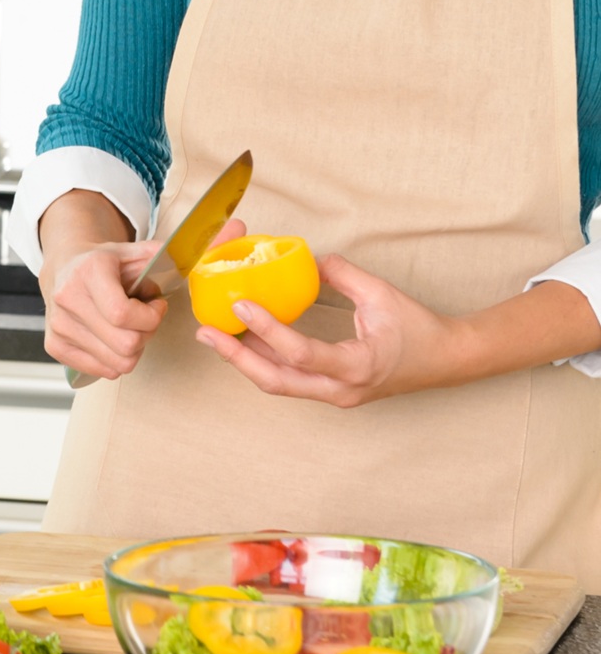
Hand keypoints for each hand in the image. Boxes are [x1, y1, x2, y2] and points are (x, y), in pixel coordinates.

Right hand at [39, 195, 246, 379]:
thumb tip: (241, 226)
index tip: (156, 306)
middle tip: (144, 317)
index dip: (151, 318)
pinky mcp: (54, 344)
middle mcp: (68, 298)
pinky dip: (114, 358)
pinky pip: (100, 371)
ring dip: (132, 347)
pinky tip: (113, 334)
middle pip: (125, 345)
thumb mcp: (147, 251)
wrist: (66, 265)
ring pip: (115, 363)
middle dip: (145, 335)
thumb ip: (192, 246)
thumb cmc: (112, 262)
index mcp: (90, 272)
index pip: (125, 316)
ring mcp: (59, 324)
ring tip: (128, 324)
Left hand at [195, 253, 461, 405]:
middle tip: (207, 334)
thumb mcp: (382, 294)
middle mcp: (341, 389)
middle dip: (236, 358)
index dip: (268, 330)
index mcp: (358, 367)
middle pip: (276, 381)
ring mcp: (334, 395)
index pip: (302, 353)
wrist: (446, 361)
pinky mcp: (329, 391)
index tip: (242, 306)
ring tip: (215, 337)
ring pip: (278, 383)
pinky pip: (289, 378)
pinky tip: (244, 341)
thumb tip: (311, 259)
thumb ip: (344, 275)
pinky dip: (264, 360)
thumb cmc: (419, 329)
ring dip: (244, 361)